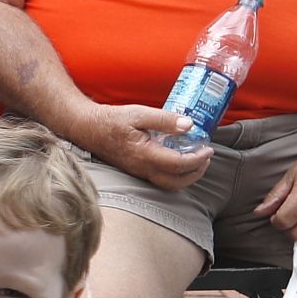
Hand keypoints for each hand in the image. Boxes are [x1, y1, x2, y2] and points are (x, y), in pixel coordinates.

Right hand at [81, 103, 213, 190]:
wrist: (88, 129)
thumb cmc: (112, 120)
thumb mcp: (139, 113)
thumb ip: (165, 119)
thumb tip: (189, 125)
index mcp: (145, 154)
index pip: (178, 164)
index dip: (197, 159)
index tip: (208, 148)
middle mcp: (142, 168)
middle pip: (176, 182)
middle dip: (196, 173)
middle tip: (206, 157)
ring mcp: (139, 172)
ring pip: (168, 184)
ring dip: (186, 176)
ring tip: (196, 161)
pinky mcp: (136, 171)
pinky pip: (160, 179)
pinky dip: (175, 174)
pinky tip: (179, 159)